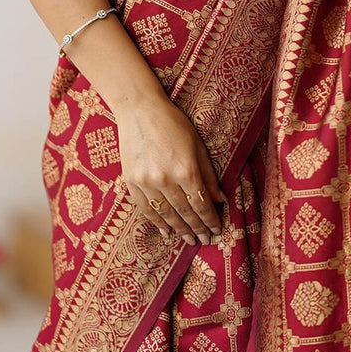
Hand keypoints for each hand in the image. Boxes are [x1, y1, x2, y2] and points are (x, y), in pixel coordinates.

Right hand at [113, 91, 225, 246]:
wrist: (138, 110)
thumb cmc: (173, 123)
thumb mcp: (197, 145)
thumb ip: (208, 174)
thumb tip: (220, 200)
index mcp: (186, 169)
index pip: (201, 204)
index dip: (210, 220)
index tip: (217, 230)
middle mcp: (166, 179)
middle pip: (185, 212)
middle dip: (197, 228)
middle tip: (205, 241)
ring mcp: (146, 182)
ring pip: (166, 214)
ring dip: (179, 230)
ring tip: (189, 240)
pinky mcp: (131, 182)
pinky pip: (145, 208)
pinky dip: (156, 222)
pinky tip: (166, 231)